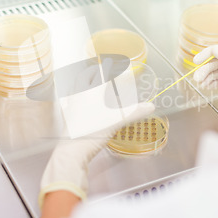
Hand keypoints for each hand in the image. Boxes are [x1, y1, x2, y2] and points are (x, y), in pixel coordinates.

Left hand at [39, 59, 154, 206]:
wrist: (72, 150)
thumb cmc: (93, 133)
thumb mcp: (117, 122)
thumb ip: (134, 112)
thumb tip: (150, 106)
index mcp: (93, 91)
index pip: (105, 72)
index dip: (115, 67)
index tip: (123, 66)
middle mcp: (81, 93)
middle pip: (87, 74)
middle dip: (97, 69)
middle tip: (104, 69)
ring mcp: (71, 102)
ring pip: (77, 83)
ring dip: (85, 78)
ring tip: (90, 79)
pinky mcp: (67, 113)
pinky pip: (70, 97)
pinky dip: (75, 93)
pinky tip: (77, 98)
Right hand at [193, 44, 217, 122]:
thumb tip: (215, 49)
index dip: (208, 54)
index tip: (196, 61)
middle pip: (216, 61)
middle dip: (205, 68)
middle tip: (197, 78)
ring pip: (215, 71)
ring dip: (206, 76)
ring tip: (200, 84)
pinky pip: (217, 80)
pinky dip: (210, 82)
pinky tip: (206, 86)